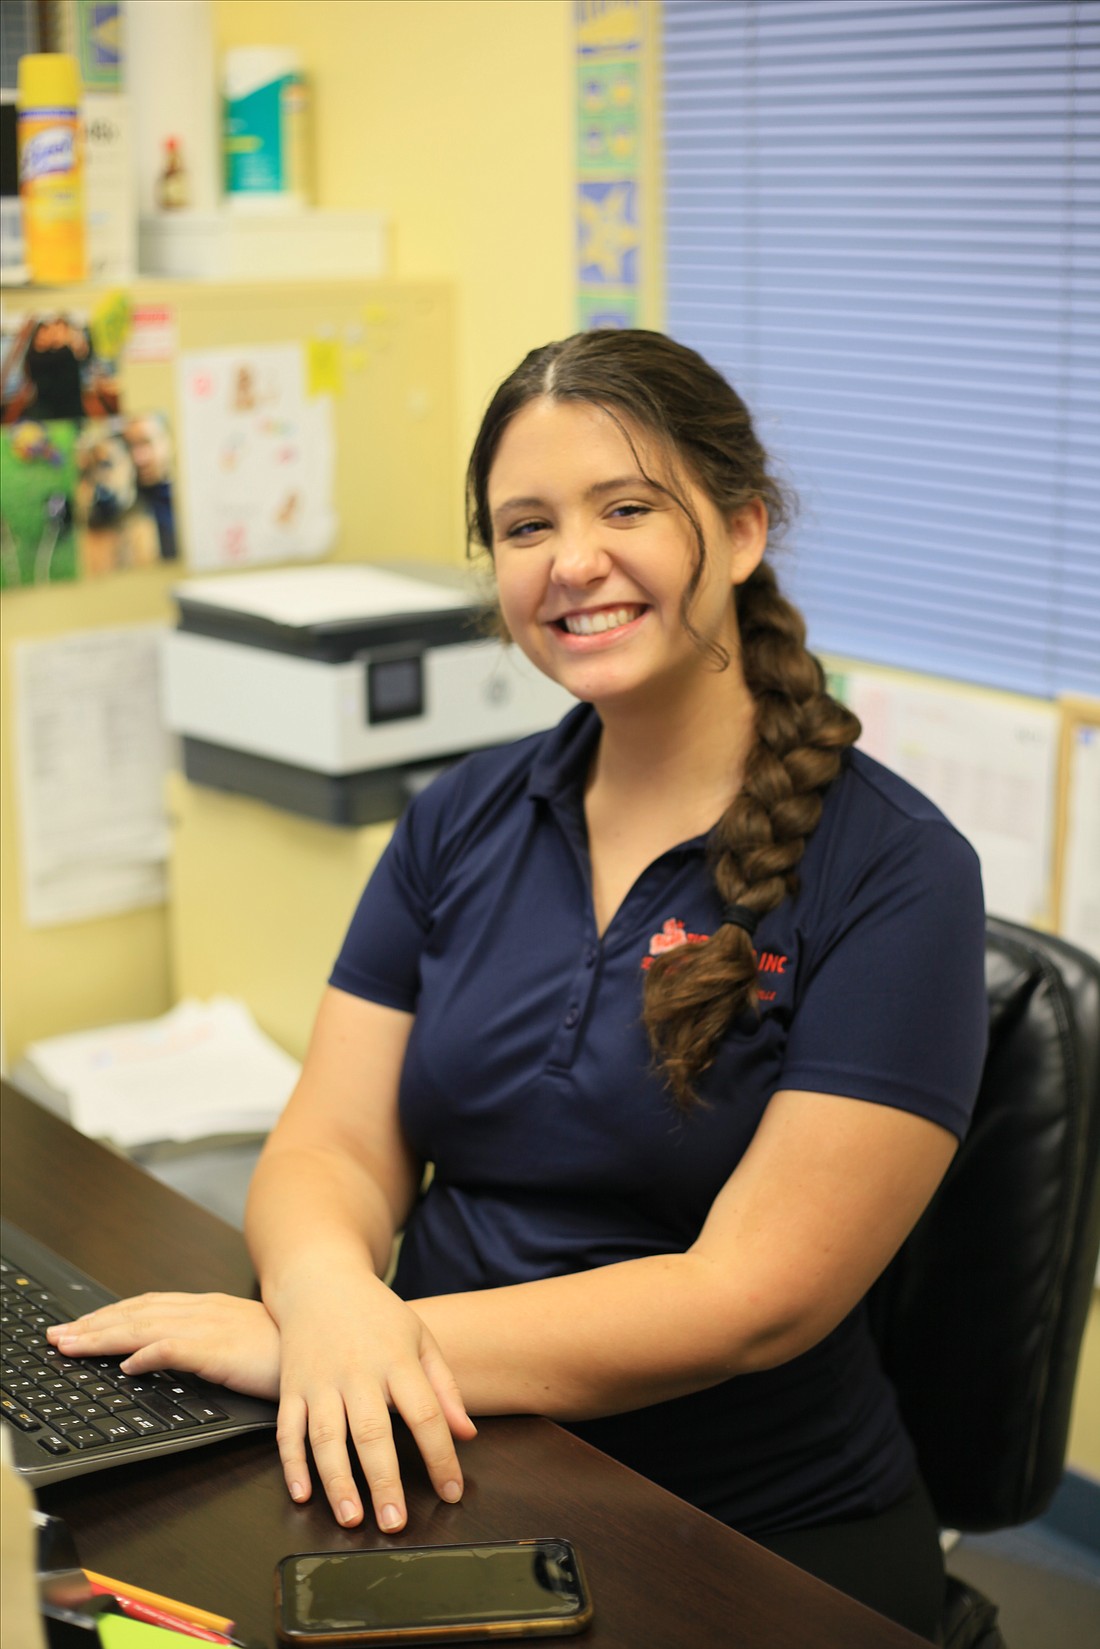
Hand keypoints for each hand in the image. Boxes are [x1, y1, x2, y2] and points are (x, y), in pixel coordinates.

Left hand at [46, 1293, 279, 1400]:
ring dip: (105, 1337)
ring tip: (74, 1347)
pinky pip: (177, 1349)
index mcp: (208, 1308)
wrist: (326, 1348)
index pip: (146, 1306)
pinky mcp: (222, 1349)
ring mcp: (213, 1327)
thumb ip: (207, 1342)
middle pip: (136, 1313)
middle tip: (58, 1338)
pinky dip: (148, 1353)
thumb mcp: (240, 1341)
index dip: (108, 1316)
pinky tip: (127, 1365)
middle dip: (92, 1325)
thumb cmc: (288, 1349)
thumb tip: (166, 1354)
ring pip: (146, 1327)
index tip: (78, 1327)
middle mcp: (204, 1311)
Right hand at [269, 1265, 476, 1534]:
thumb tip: (466, 1434)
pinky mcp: (291, 1388)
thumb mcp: (420, 1338)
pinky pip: (288, 1430)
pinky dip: (291, 1465)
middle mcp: (357, 1373)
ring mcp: (320, 1381)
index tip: (451, 1491)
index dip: (440, 1456)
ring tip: (351, 1518)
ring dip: (337, 1481)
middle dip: (384, 1481)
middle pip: (372, 1432)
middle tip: (395, 1522)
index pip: (425, 1413)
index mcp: (396, 1360)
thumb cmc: (377, 1315)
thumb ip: (444, 1387)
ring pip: (326, 1437)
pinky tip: (302, 1494)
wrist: (320, 1282)